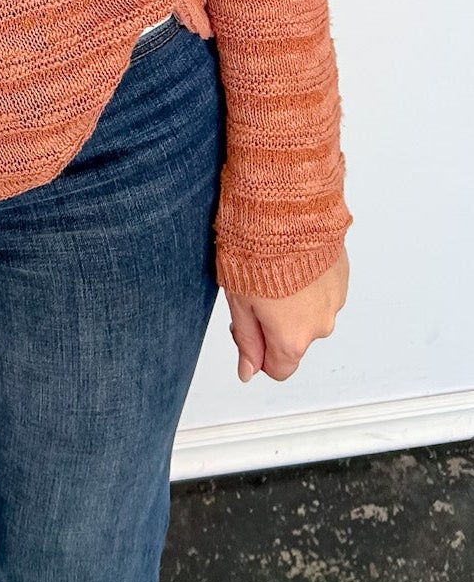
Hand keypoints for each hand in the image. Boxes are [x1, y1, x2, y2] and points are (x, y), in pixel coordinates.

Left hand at [226, 245, 348, 382]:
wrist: (286, 209)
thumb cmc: (257, 251)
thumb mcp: (238, 301)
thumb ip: (247, 341)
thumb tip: (248, 372)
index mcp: (292, 339)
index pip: (279, 369)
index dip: (257, 352)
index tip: (245, 327)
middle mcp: (319, 327)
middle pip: (294, 339)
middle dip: (274, 322)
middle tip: (254, 289)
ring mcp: (335, 301)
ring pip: (309, 313)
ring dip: (293, 300)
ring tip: (275, 269)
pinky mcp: (342, 278)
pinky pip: (322, 290)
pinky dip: (308, 282)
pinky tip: (293, 259)